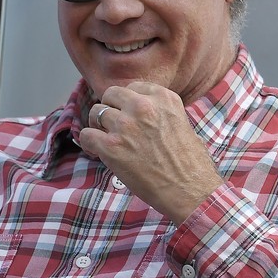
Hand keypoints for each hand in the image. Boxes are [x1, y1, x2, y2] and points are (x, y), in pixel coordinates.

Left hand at [79, 82, 223, 224]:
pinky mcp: (111, 147)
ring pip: (96, 112)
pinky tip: (97, 152)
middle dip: (111, 108)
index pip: (134, 86)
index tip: (129, 114)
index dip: (128, 102)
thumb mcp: (182, 123)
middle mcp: (143, 106)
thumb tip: (143, 115)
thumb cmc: (191, 164)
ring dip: (99, 126)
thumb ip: (161, 112)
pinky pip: (86, 135)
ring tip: (106, 140)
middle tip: (114, 125)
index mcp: (163, 98)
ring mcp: (125, 125)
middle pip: (111, 94)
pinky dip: (88, 143)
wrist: (191, 190)